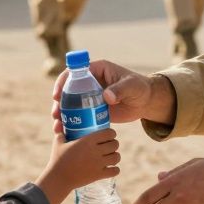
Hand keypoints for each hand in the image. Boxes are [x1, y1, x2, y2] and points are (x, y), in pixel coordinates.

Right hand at [35, 121, 119, 203]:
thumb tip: (57, 121)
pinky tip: (110, 168)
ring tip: (110, 156)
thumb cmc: (58, 159)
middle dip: (113, 144)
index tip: (108, 135)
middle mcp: (95, 151)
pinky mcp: (99, 175)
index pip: (109, 133)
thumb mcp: (58, 142)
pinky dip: (114, 169)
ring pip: (117, 157)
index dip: (111, 133)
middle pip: (115, 144)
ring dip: (115, 156)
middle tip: (108, 145)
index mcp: (87, 141)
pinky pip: (115, 171)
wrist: (58, 179)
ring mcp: (98, 164)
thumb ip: (59, 130)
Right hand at [51, 59, 175, 124]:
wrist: (146, 102)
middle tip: (56, 114)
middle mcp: (89, 82)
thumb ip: (120, 89)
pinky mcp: (92, 110)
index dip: (62, 82)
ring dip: (62, 115)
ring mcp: (89, 97)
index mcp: (96, 70)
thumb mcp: (131, 86)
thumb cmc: (140, 88)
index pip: (74, 72)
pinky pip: (78, 116)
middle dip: (59, 102)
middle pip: (68, 90)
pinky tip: (65, 133)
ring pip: (70, 104)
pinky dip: (71, 123)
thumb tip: (106, 96)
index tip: (57, 95)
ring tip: (58, 127)